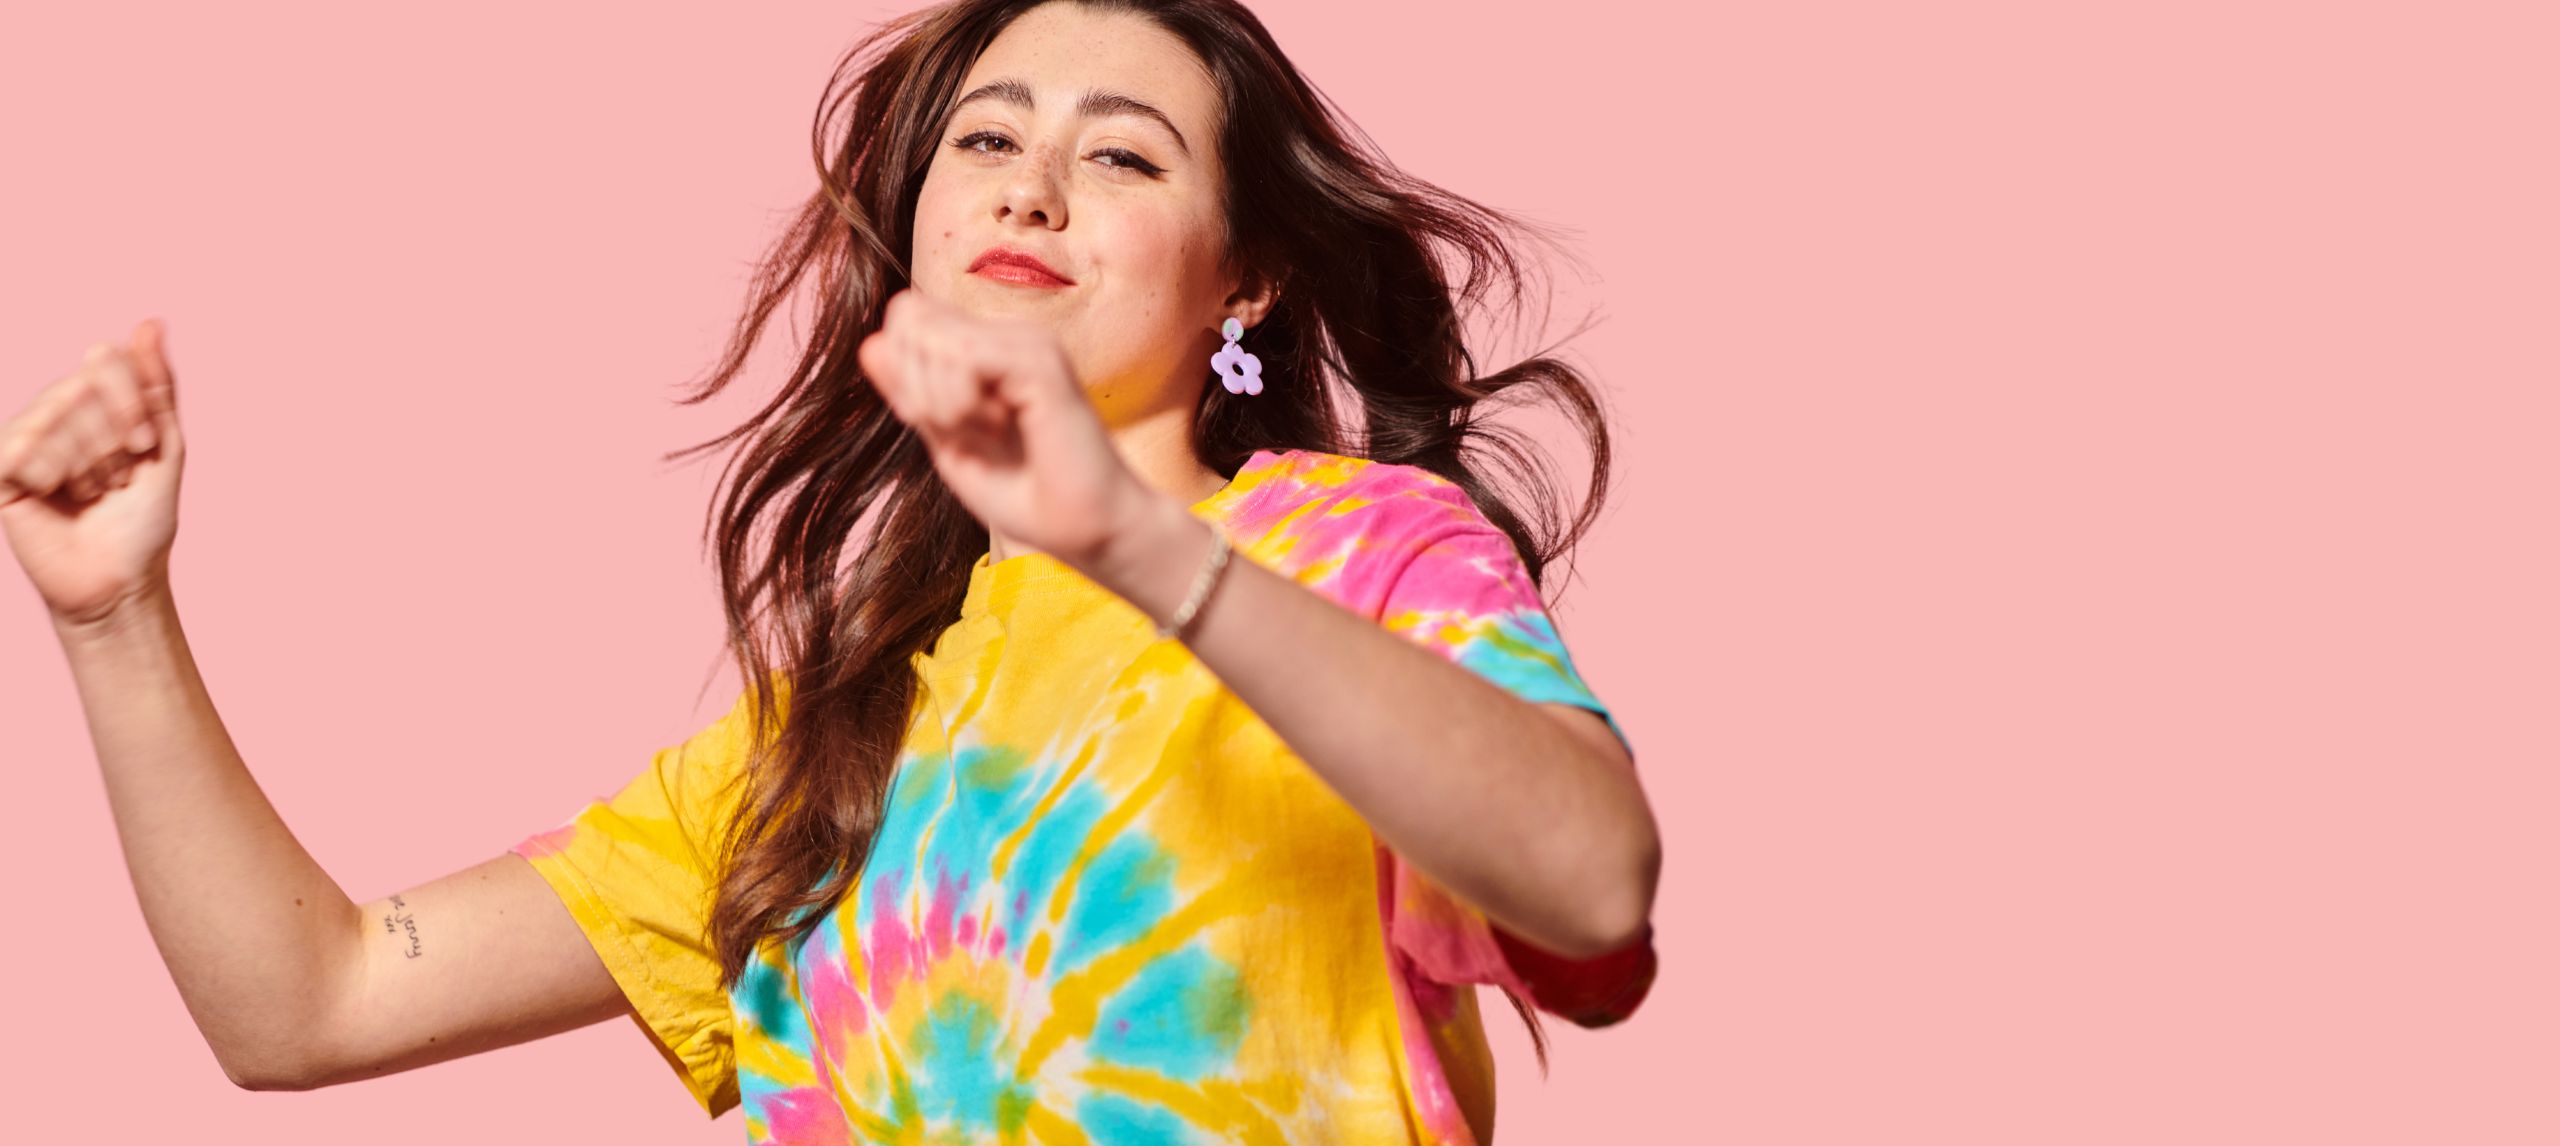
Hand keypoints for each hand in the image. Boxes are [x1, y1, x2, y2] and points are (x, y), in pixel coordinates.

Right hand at [0, 319, 186, 628]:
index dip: (131, 404)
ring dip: (85, 464)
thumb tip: (151, 322)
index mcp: (94, 400)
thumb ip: (156, 386)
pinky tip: (56, 495)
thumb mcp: (164, 447)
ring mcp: (22, 439)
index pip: (104, 359)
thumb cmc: (142, 518)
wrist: (119, 579)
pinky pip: (19, 448)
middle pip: (81, 387)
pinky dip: (50, 474)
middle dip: (111, 439)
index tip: (145, 447)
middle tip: (116, 479)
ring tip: (89, 493)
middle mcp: (53, 412)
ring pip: (52, 418)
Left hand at [855, 288, 1153, 570]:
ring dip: (939, 400)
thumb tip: (870, 343)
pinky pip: (962, 357)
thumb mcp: (948, 441)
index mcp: (989, 350)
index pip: (909, 316)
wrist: (1085, 529)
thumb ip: (912, 392)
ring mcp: (1028, 344)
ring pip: (932, 337)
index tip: (940, 422)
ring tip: (988, 432)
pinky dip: (959, 402)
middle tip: (962, 429)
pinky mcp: (1041, 362)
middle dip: (915, 384)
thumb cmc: (1026, 494)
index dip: (902, 368)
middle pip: (909, 319)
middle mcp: (1010, 336)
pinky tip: (996, 427)